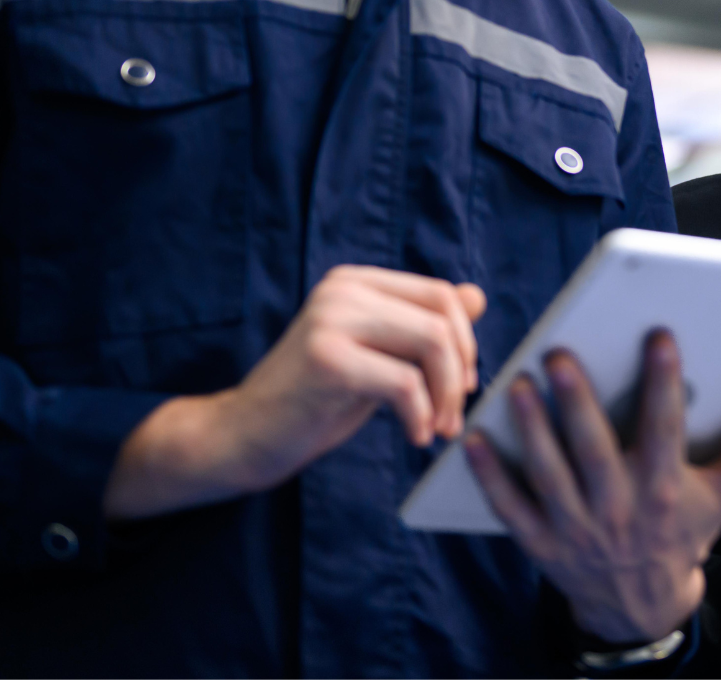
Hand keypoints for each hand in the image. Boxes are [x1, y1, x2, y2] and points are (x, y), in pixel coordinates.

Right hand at [105, 266, 486, 518]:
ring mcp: (331, 320)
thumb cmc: (312, 401)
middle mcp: (342, 290)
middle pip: (443, 318)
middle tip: (454, 417)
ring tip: (438, 430)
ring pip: (432, 344)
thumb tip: (478, 295)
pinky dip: (422, 416)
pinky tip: (415, 438)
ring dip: (447, 397)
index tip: (462, 386)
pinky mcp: (327, 359)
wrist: (242, 437)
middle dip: (461, 372)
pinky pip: (406, 384)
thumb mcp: (375, 356)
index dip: (466, 343)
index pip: (442, 295)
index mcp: (355, 282)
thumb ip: (419, 326)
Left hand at [465, 330, 720, 644]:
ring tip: (516, 385)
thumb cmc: (682, 535)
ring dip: (530, 429)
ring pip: (549, 473)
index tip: (659, 337)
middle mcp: (620, 507)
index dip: (663, 384)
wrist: (641, 604)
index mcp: (664, 489)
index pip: (665, 430)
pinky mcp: (541, 542)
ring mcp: (577, 527)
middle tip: (559, 354)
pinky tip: (472, 439)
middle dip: (576, 402)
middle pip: (594, 450)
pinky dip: (491, 476)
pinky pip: (511, 506)